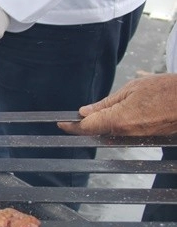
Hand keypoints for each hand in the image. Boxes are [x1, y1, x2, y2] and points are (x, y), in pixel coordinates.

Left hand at [58, 74, 176, 135]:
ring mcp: (136, 137)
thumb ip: (106, 103)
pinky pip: (124, 133)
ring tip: (102, 111)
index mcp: (118, 120)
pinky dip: (117, 125)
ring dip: (102, 123)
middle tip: (76, 117)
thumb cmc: (166, 90)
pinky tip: (121, 114)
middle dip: (86, 124)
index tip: (60, 124)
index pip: (85, 127)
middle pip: (96, 131)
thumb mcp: (131, 89)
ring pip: (110, 132)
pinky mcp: (146, 138)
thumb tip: (85, 111)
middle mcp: (125, 133)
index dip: (71, 126)